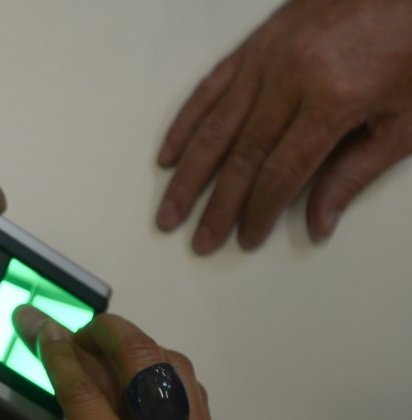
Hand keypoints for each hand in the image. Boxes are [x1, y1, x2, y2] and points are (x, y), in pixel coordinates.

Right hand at [15, 308, 257, 419]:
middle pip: (139, 359)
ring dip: (138, 343)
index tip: (46, 335)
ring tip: (111, 346)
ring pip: (172, 365)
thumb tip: (72, 417)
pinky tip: (145, 377)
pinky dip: (164, 369)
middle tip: (82, 329)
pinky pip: (191, 388)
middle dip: (106, 330)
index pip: (84, 394)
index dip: (59, 356)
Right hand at [157, 0, 411, 252]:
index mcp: (333, 98)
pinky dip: (186, 125)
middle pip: (241, 156)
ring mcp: (267, 56)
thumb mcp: (405, 119)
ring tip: (169, 210)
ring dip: (187, 176)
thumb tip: (320, 223)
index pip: (282, 172)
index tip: (247, 238)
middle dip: (216, 206)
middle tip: (200, 240)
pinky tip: (171, 155)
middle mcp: (291, 76)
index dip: (260, 211)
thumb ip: (357, 173)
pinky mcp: (257, 42)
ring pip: (215, 127)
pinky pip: (209, 89)